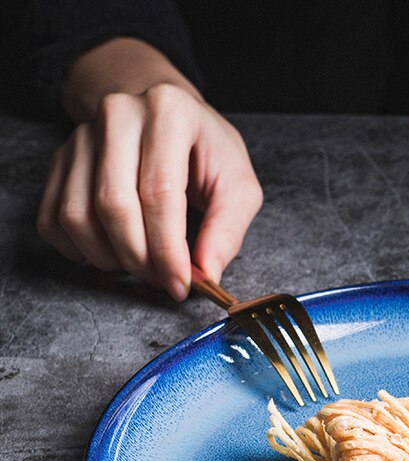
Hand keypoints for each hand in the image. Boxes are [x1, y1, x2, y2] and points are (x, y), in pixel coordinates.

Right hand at [37, 41, 262, 300]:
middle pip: (113, 205)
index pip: (159, 193)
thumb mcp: (238, 185)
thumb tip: (206, 275)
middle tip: (162, 279)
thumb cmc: (207, 152)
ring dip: (109, 259)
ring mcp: (81, 136)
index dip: (168, 250)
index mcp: (169, 111)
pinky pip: (53, 220)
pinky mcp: (60, 159)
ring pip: (77, 216)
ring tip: (142, 265)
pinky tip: (112, 254)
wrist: (167, 115)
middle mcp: (118, 114)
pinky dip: (80, 251)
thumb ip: (227, 231)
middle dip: (139, 258)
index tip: (180, 284)